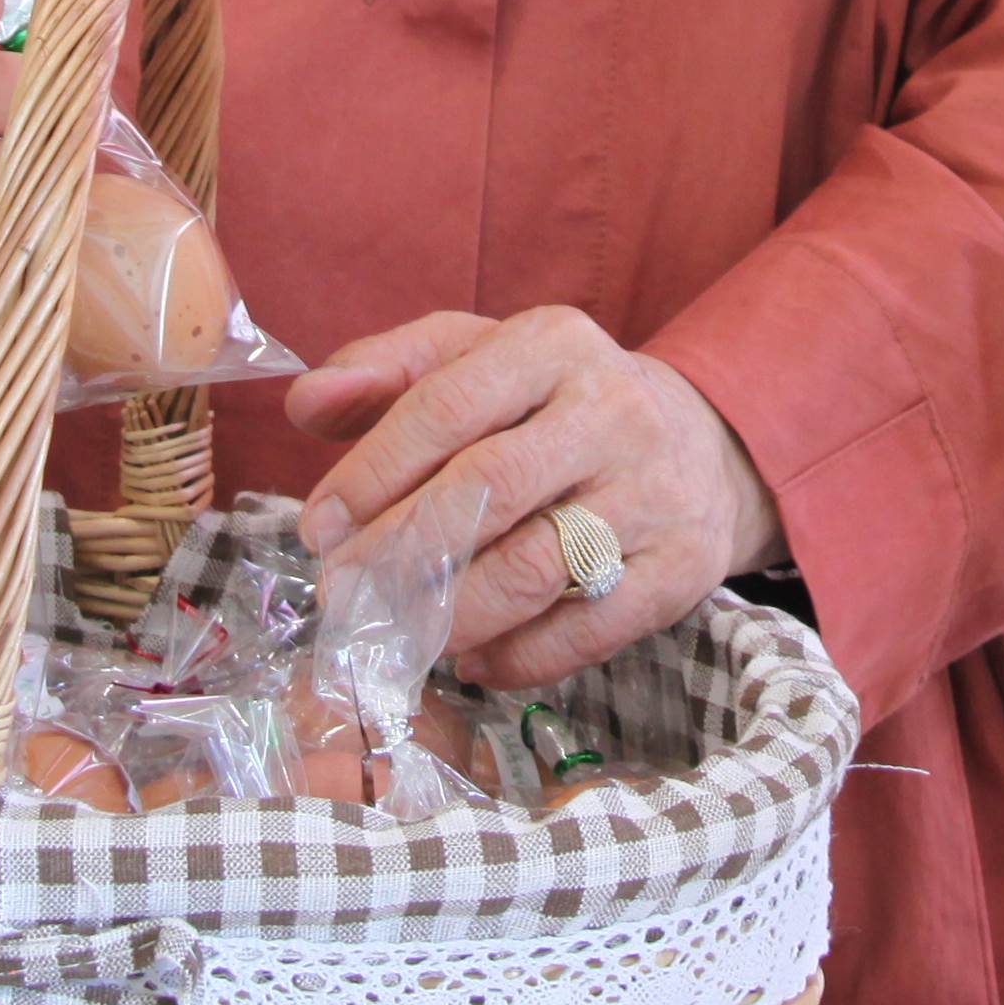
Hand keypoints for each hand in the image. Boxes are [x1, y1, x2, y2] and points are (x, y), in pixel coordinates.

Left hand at [291, 309, 782, 691]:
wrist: (699, 447)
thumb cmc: (555, 405)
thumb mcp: (480, 359)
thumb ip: (388, 372)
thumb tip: (305, 403)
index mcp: (552, 345)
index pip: (446, 406)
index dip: (372, 472)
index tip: (318, 527)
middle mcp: (612, 411)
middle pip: (489, 489)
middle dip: (401, 549)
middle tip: (343, 593)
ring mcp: (653, 493)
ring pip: (537, 566)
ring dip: (451, 611)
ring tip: (399, 632)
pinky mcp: (681, 569)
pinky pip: (588, 630)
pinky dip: (518, 658)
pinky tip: (471, 660)